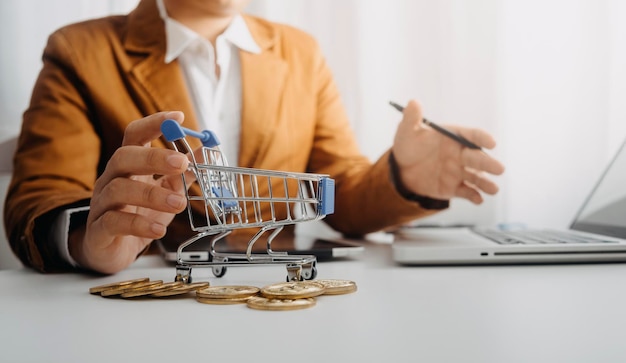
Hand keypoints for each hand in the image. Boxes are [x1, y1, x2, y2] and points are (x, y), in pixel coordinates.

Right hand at [69, 111, 189, 273]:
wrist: (109, 250)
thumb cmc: (138, 214)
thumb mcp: (165, 191)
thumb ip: (183, 174)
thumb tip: (207, 153)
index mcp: (129, 165)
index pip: (135, 135)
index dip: (154, 123)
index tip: (178, 117)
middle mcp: (111, 179)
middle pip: (124, 157)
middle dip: (153, 158)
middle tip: (182, 164)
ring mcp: (102, 204)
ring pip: (118, 190)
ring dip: (152, 195)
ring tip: (178, 203)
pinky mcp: (99, 230)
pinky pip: (114, 222)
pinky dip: (138, 225)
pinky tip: (159, 230)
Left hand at [391, 100, 504, 203]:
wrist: (401, 170)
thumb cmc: (408, 145)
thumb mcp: (406, 131)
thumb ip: (411, 118)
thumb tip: (413, 102)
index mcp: (453, 137)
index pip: (471, 135)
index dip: (482, 138)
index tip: (491, 142)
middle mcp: (461, 154)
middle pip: (477, 158)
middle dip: (488, 163)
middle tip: (499, 169)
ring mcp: (459, 172)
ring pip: (476, 177)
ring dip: (486, 182)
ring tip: (493, 189)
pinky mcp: (454, 188)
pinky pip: (466, 192)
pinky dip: (474, 196)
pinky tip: (478, 199)